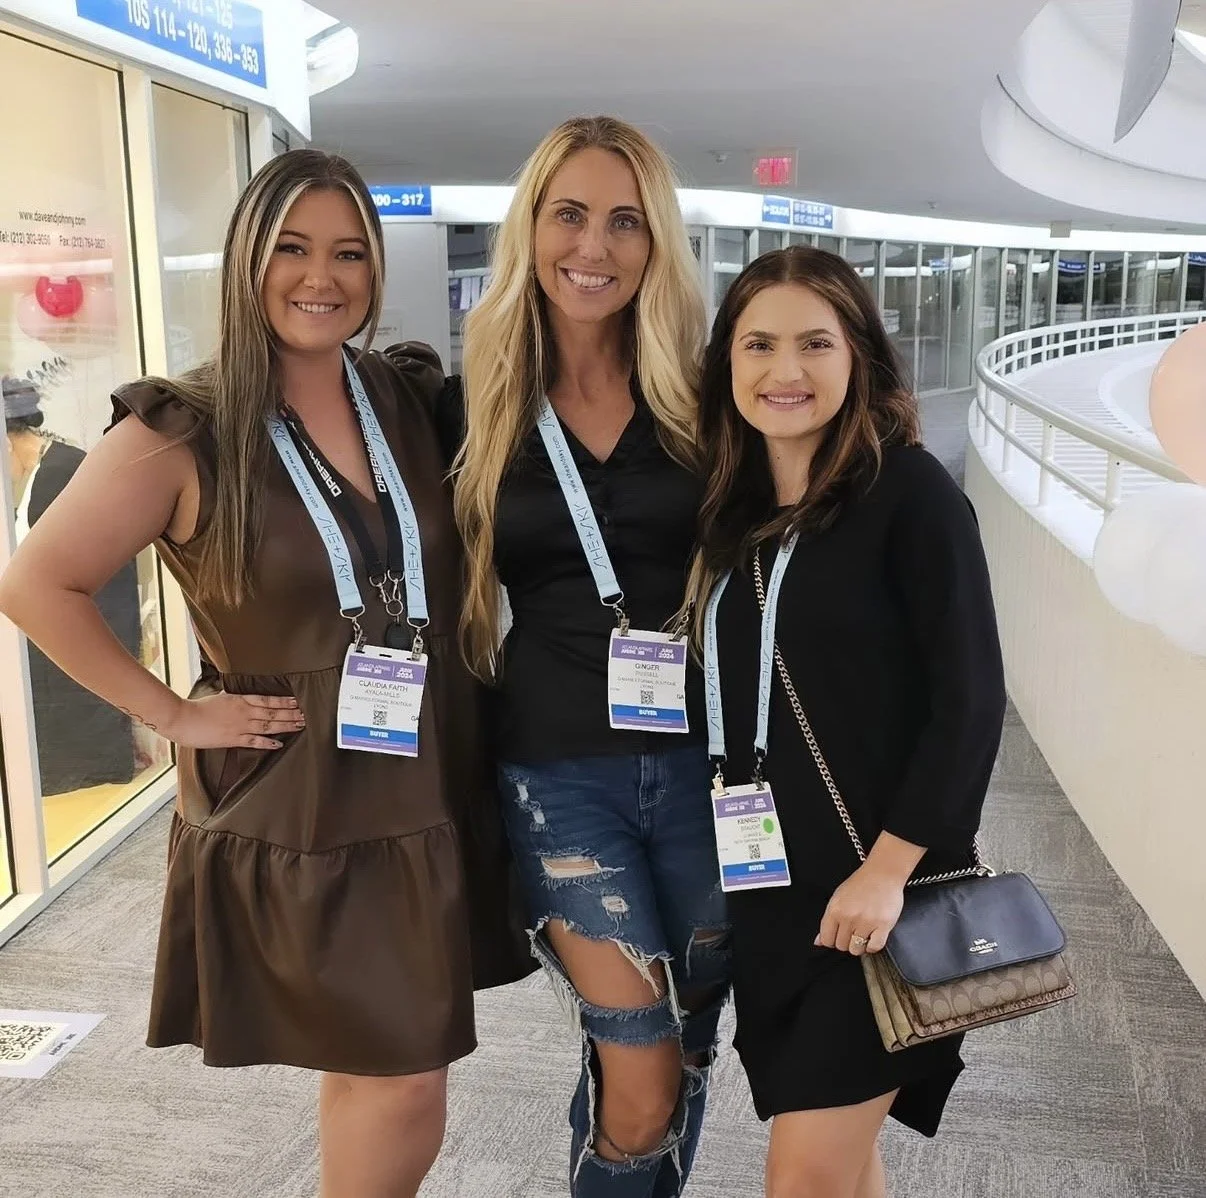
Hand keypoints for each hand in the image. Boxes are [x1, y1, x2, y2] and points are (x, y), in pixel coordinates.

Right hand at [159, 691, 303, 749]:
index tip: (298, 700)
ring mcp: (240, 726)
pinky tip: (279, 743)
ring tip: (301, 725)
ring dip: (286, 725)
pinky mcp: (233, 739)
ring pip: (268, 725)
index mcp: (240, 699)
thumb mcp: (220, 696)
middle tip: (308, 714)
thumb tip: (240, 694)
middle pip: (273, 712)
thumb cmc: (198, 707)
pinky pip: (254, 741)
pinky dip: (268, 742)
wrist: (183, 719)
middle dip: (292, 713)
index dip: (284, 700)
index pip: (268, 699)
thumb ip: (234, 697)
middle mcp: (244, 712)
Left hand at [815, 862, 905, 956]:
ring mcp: (866, 922)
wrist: (883, 873)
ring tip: (863, 933)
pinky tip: (873, 936)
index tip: (838, 936)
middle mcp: (849, 917)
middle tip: (853, 931)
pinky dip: (873, 945)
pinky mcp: (883, 925)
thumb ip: (828, 921)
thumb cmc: (861, 884)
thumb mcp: (838, 898)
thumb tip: (819, 941)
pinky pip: (874, 947)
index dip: (832, 940)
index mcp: (835, 910)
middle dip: (846, 941)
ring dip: (859, 945)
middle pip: (841, 946)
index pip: (827, 939)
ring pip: (856, 949)